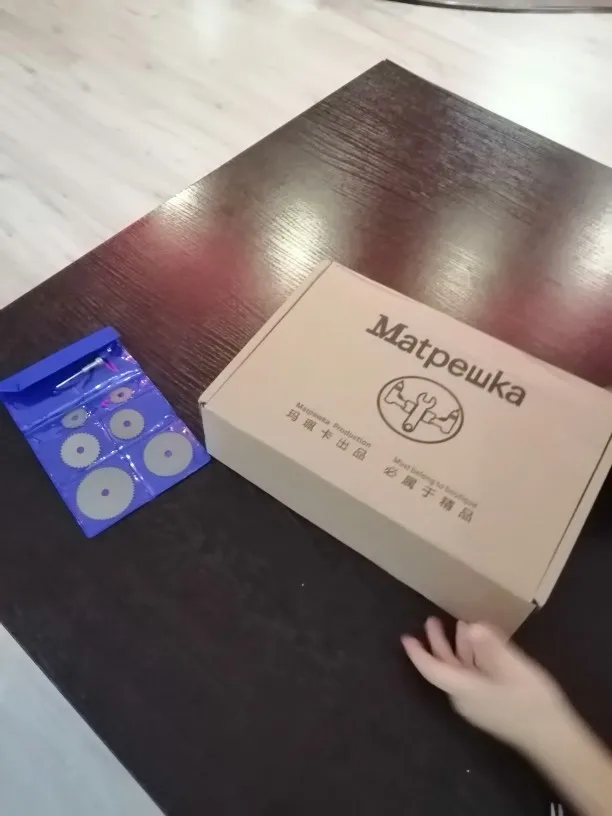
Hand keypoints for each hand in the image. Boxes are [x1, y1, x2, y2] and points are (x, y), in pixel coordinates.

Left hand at [402, 617, 568, 751]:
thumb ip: (492, 647)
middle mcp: (464, 697)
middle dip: (437, 642)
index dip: (417, 653)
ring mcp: (477, 702)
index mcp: (464, 689)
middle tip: (433, 619)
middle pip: (444, 667)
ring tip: (461, 624)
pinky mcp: (489, 703)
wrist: (553, 739)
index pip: (432, 669)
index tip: (405, 636)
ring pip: (459, 670)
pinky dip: (472, 657)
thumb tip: (471, 626)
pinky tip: (483, 644)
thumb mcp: (514, 669)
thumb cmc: (531, 702)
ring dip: (458, 647)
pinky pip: (472, 676)